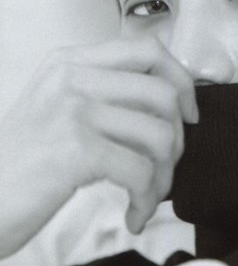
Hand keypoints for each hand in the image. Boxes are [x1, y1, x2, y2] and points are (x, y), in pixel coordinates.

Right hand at [0, 35, 197, 256]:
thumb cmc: (22, 165)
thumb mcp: (58, 109)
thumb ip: (104, 96)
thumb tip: (173, 106)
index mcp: (71, 61)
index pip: (148, 49)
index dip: (182, 81)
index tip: (187, 115)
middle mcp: (72, 76)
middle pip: (164, 93)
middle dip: (177, 139)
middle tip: (163, 168)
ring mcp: (73, 109)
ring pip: (160, 135)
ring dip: (164, 176)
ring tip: (146, 197)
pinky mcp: (76, 149)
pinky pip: (142, 171)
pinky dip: (147, 200)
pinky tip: (133, 216)